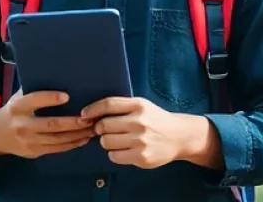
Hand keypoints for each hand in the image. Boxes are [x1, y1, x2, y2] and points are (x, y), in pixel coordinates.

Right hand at [0, 90, 95, 159]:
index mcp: (18, 107)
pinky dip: (71, 144)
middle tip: (90, 117)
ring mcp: (29, 141)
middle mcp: (23, 125)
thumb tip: (57, 72)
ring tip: (92, 128)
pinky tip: (83, 139)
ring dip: (76, 135)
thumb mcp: (18, 96)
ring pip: (57, 140)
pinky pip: (56, 149)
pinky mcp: (34, 152)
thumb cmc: (14, 109)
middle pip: (51, 125)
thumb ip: (34, 88)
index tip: (67, 96)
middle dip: (72, 122)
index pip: (35, 101)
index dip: (50, 98)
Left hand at [82, 96, 219, 169]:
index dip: (92, 109)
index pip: (108, 104)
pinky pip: (114, 156)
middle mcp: (139, 121)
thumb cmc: (155, 118)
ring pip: (107, 142)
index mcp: (138, 105)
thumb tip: (92, 114)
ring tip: (115, 139)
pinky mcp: (141, 157)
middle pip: (104, 125)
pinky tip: (123, 149)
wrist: (179, 136)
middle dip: (100, 128)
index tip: (84, 114)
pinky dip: (114, 153)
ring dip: (106, 142)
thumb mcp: (141, 105)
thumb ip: (121, 107)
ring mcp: (140, 140)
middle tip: (104, 130)